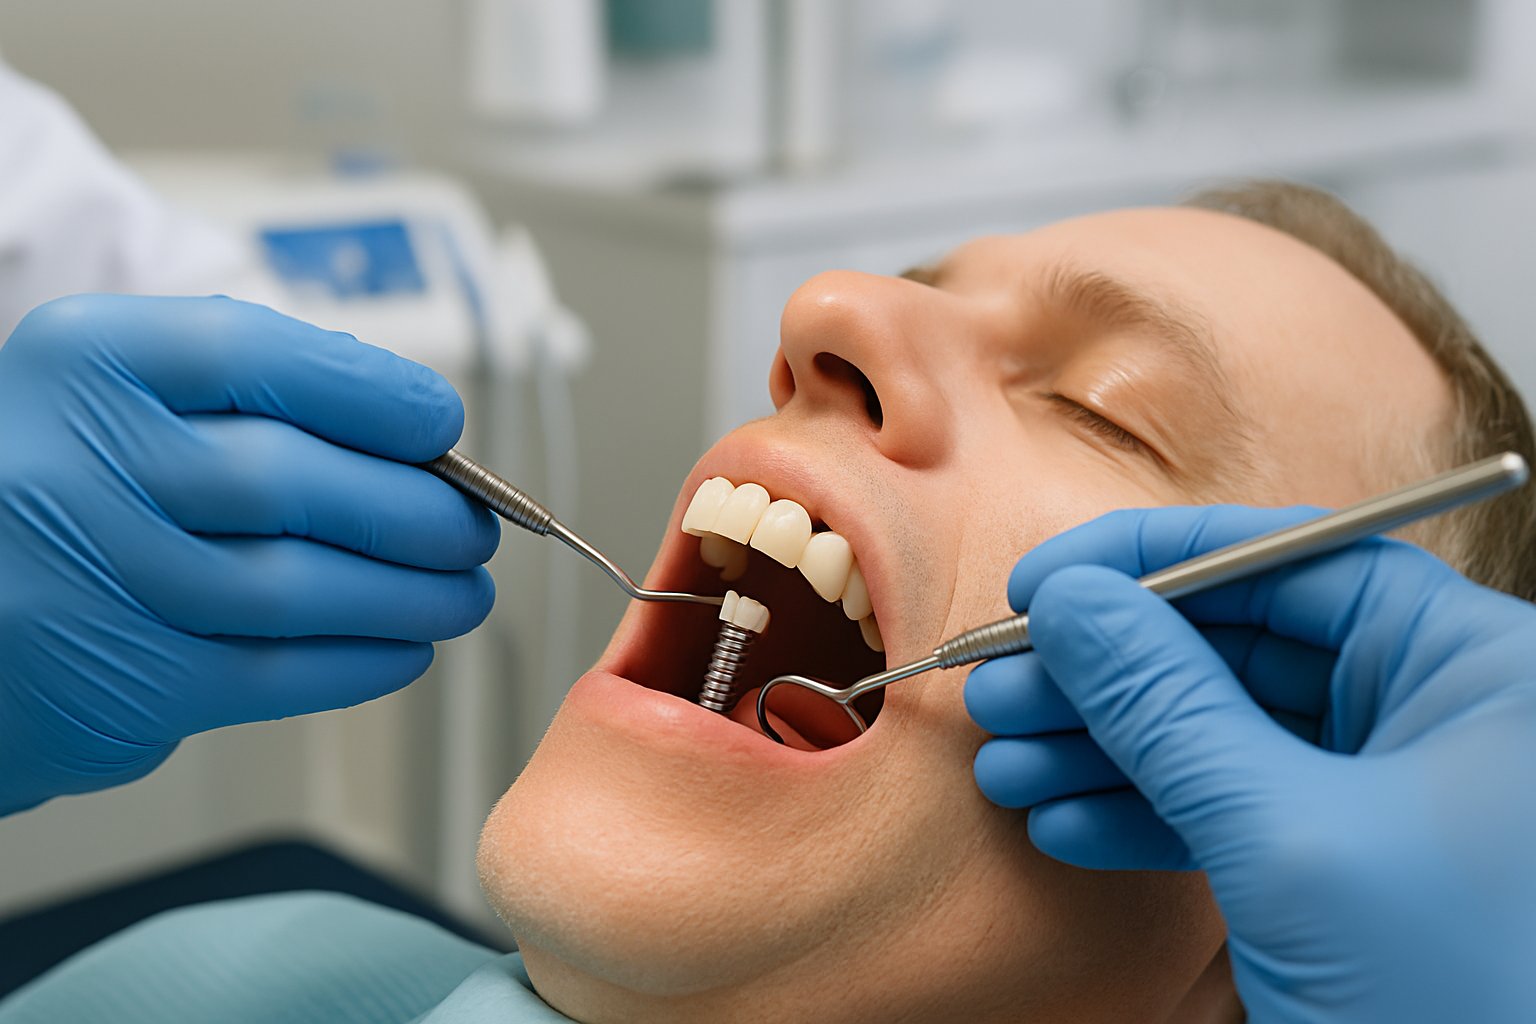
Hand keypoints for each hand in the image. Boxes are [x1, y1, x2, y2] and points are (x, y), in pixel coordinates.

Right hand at [0, 295, 498, 814]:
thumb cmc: (73, 485)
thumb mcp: (126, 393)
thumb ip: (255, 389)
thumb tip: (417, 432)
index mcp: (88, 361)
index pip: (258, 354)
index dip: (375, 393)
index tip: (443, 424)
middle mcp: (77, 462)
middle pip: (293, 481)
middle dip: (418, 510)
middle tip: (474, 528)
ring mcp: (98, 577)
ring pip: (300, 588)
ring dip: (412, 596)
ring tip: (462, 592)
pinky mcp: (123, 680)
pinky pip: (278, 672)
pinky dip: (364, 661)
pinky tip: (404, 646)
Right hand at [966, 505, 1535, 1021]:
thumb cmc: (1456, 995)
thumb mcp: (1285, 838)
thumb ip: (1166, 706)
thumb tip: (1069, 604)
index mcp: (1475, 666)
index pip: (1290, 559)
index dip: (1151, 561)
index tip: (1042, 584)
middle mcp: (1440, 713)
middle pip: (1240, 647)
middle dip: (1106, 675)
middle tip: (998, 689)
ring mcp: (1394, 796)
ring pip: (1223, 734)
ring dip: (1103, 751)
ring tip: (1006, 768)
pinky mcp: (1351, 869)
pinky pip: (1235, 812)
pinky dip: (1146, 819)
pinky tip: (1067, 827)